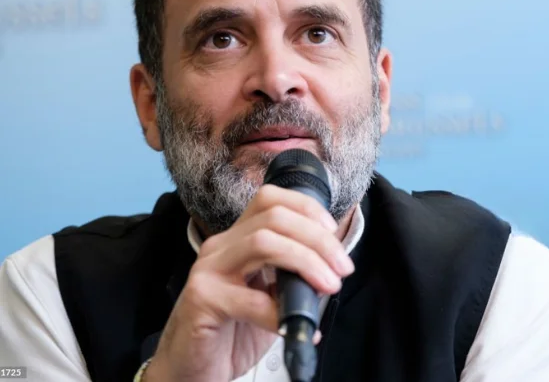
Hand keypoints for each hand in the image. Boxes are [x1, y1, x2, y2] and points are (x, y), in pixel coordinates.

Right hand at [144, 185, 354, 381]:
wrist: (191, 368)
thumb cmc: (231, 331)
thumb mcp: (267, 294)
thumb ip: (291, 274)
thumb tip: (331, 268)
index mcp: (238, 239)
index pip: (271, 200)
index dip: (306, 208)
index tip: (333, 232)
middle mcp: (221, 246)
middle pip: (274, 217)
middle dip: (317, 239)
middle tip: (342, 268)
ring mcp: (209, 270)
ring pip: (263, 242)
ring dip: (306, 261)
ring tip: (328, 285)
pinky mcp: (202, 299)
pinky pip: (250, 299)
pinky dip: (280, 312)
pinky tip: (294, 327)